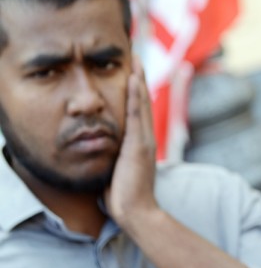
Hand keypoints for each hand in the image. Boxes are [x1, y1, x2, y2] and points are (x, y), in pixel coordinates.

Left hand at [105, 55, 158, 229]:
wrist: (135, 210)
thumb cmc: (125, 195)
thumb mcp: (119, 170)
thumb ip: (117, 157)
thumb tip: (106, 152)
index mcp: (141, 142)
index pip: (140, 111)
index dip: (137, 90)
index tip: (133, 72)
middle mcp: (146, 137)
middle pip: (144, 101)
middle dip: (140, 78)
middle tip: (137, 56)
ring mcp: (144, 140)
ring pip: (142, 103)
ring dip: (139, 79)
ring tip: (136, 59)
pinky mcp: (138, 144)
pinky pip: (136, 114)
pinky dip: (136, 96)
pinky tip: (133, 80)